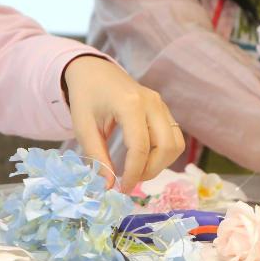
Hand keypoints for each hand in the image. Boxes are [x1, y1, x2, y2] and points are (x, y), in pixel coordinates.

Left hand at [62, 55, 183, 193]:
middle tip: (131, 181)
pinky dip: (163, 152)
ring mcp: (161, 104)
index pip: (140, 147)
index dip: (134, 173)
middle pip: (167, 146)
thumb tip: (108, 185)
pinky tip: (145, 158)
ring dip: (161, 163)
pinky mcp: (163, 108)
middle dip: (151, 170)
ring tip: (139, 171)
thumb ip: (96, 156)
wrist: (95, 71)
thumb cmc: (86, 97)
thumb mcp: (83, 127)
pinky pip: (173, 135)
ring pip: (176, 142)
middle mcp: (152, 103)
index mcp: (131, 105)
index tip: (122, 189)